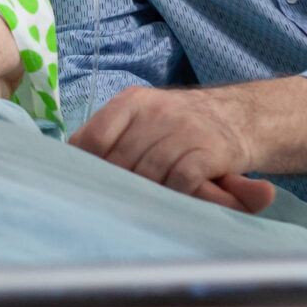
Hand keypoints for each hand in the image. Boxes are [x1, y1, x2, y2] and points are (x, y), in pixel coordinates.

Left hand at [69, 86, 280, 212]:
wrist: (240, 116)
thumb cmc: (179, 126)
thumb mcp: (142, 118)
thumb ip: (108, 134)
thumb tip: (65, 156)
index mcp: (132, 101)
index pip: (93, 139)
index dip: (87, 169)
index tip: (89, 187)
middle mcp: (156, 110)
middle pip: (119, 163)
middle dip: (117, 187)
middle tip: (116, 204)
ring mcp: (184, 129)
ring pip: (148, 174)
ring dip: (144, 195)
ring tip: (144, 205)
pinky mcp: (209, 150)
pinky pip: (180, 181)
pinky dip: (172, 196)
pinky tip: (172, 201)